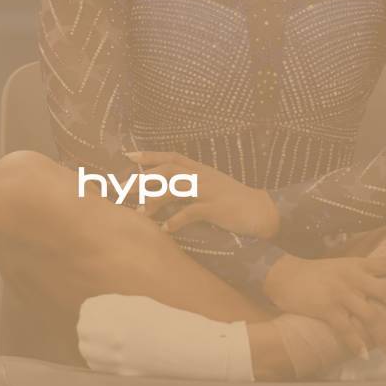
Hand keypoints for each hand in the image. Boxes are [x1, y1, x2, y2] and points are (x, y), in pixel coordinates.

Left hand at [123, 151, 278, 239]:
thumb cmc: (233, 201)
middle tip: (123, 189)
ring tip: (140, 213)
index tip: (129, 156)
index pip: (171, 157)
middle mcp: (203, 176)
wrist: (263, 210)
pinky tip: (165, 229)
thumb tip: (165, 189)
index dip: (150, 155)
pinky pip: (191, 212)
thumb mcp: (212, 185)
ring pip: (176, 188)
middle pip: (167, 171)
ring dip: (155, 200)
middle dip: (143, 179)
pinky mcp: (216, 208)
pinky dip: (176, 221)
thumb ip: (191, 184)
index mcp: (201, 170)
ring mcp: (210, 191)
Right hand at [263, 253, 385, 359]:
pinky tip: (365, 354)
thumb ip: (362, 276)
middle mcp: (354, 277)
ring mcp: (340, 292)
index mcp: (359, 265)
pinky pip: (347, 330)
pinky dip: (358, 344)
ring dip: (384, 337)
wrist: (284, 274)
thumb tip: (385, 291)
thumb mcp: (342, 267)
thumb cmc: (316, 274)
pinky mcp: (326, 308)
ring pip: (371, 316)